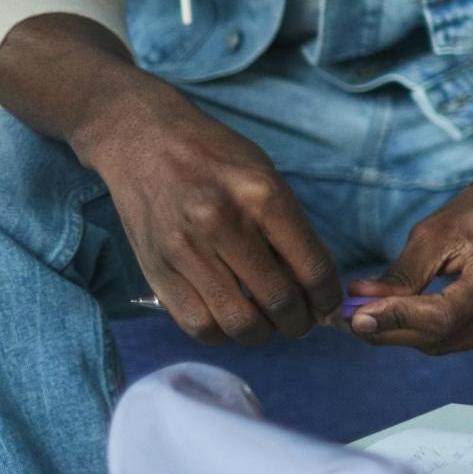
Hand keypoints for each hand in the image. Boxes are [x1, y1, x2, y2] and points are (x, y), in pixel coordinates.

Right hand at [70, 80, 339, 343]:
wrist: (143, 140)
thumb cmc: (215, 156)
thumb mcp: (265, 175)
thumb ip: (289, 228)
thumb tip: (316, 285)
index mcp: (261, 196)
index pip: (312, 268)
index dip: (328, 297)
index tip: (329, 304)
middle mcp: (223, 225)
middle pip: (279, 302)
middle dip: (300, 322)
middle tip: (301, 320)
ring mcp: (185, 250)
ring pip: (238, 323)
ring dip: (262, 333)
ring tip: (268, 323)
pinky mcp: (156, 270)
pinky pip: (198, 325)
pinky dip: (222, 333)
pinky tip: (231, 319)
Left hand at [348, 180, 472, 352]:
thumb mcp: (434, 232)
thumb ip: (400, 276)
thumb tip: (360, 308)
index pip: (446, 314)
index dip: (399, 319)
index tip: (357, 317)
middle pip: (444, 336)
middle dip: (393, 329)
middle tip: (351, 319)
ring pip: (448, 344)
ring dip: (408, 333)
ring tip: (376, 314)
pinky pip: (461, 341)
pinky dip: (430, 333)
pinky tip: (410, 315)